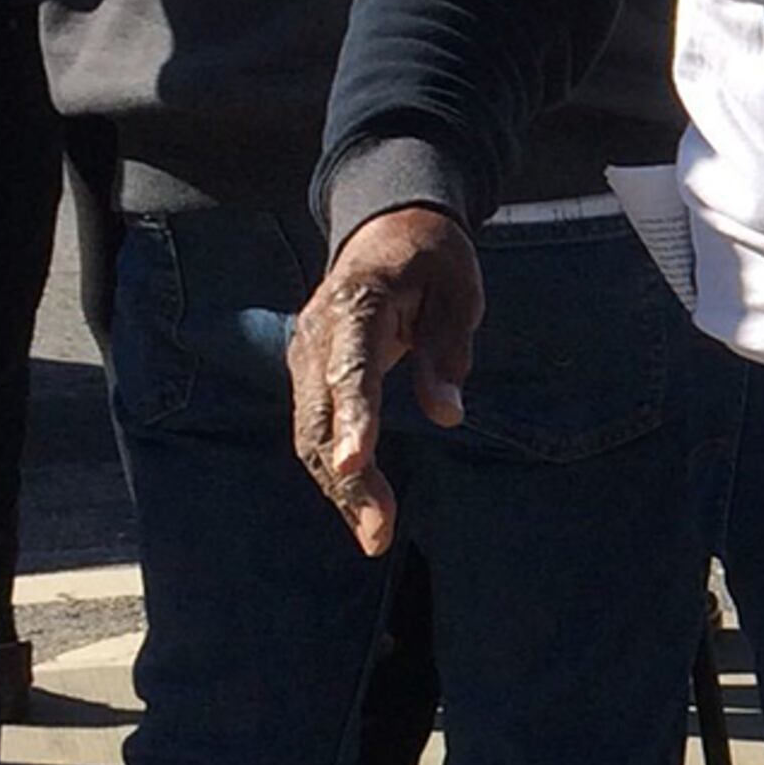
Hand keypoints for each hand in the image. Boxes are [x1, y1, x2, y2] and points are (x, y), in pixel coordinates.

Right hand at [287, 206, 484, 557]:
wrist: (386, 228)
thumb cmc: (432, 260)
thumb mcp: (458, 292)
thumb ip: (446, 351)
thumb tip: (447, 416)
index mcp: (355, 303)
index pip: (350, 369)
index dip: (352, 419)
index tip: (354, 463)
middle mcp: (316, 334)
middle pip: (318, 416)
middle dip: (346, 479)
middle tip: (378, 533)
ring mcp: (305, 356)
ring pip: (308, 432)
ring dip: (339, 487)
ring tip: (376, 536)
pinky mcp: (308, 375)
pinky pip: (314, 429)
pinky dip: (335, 472)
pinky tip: (362, 509)